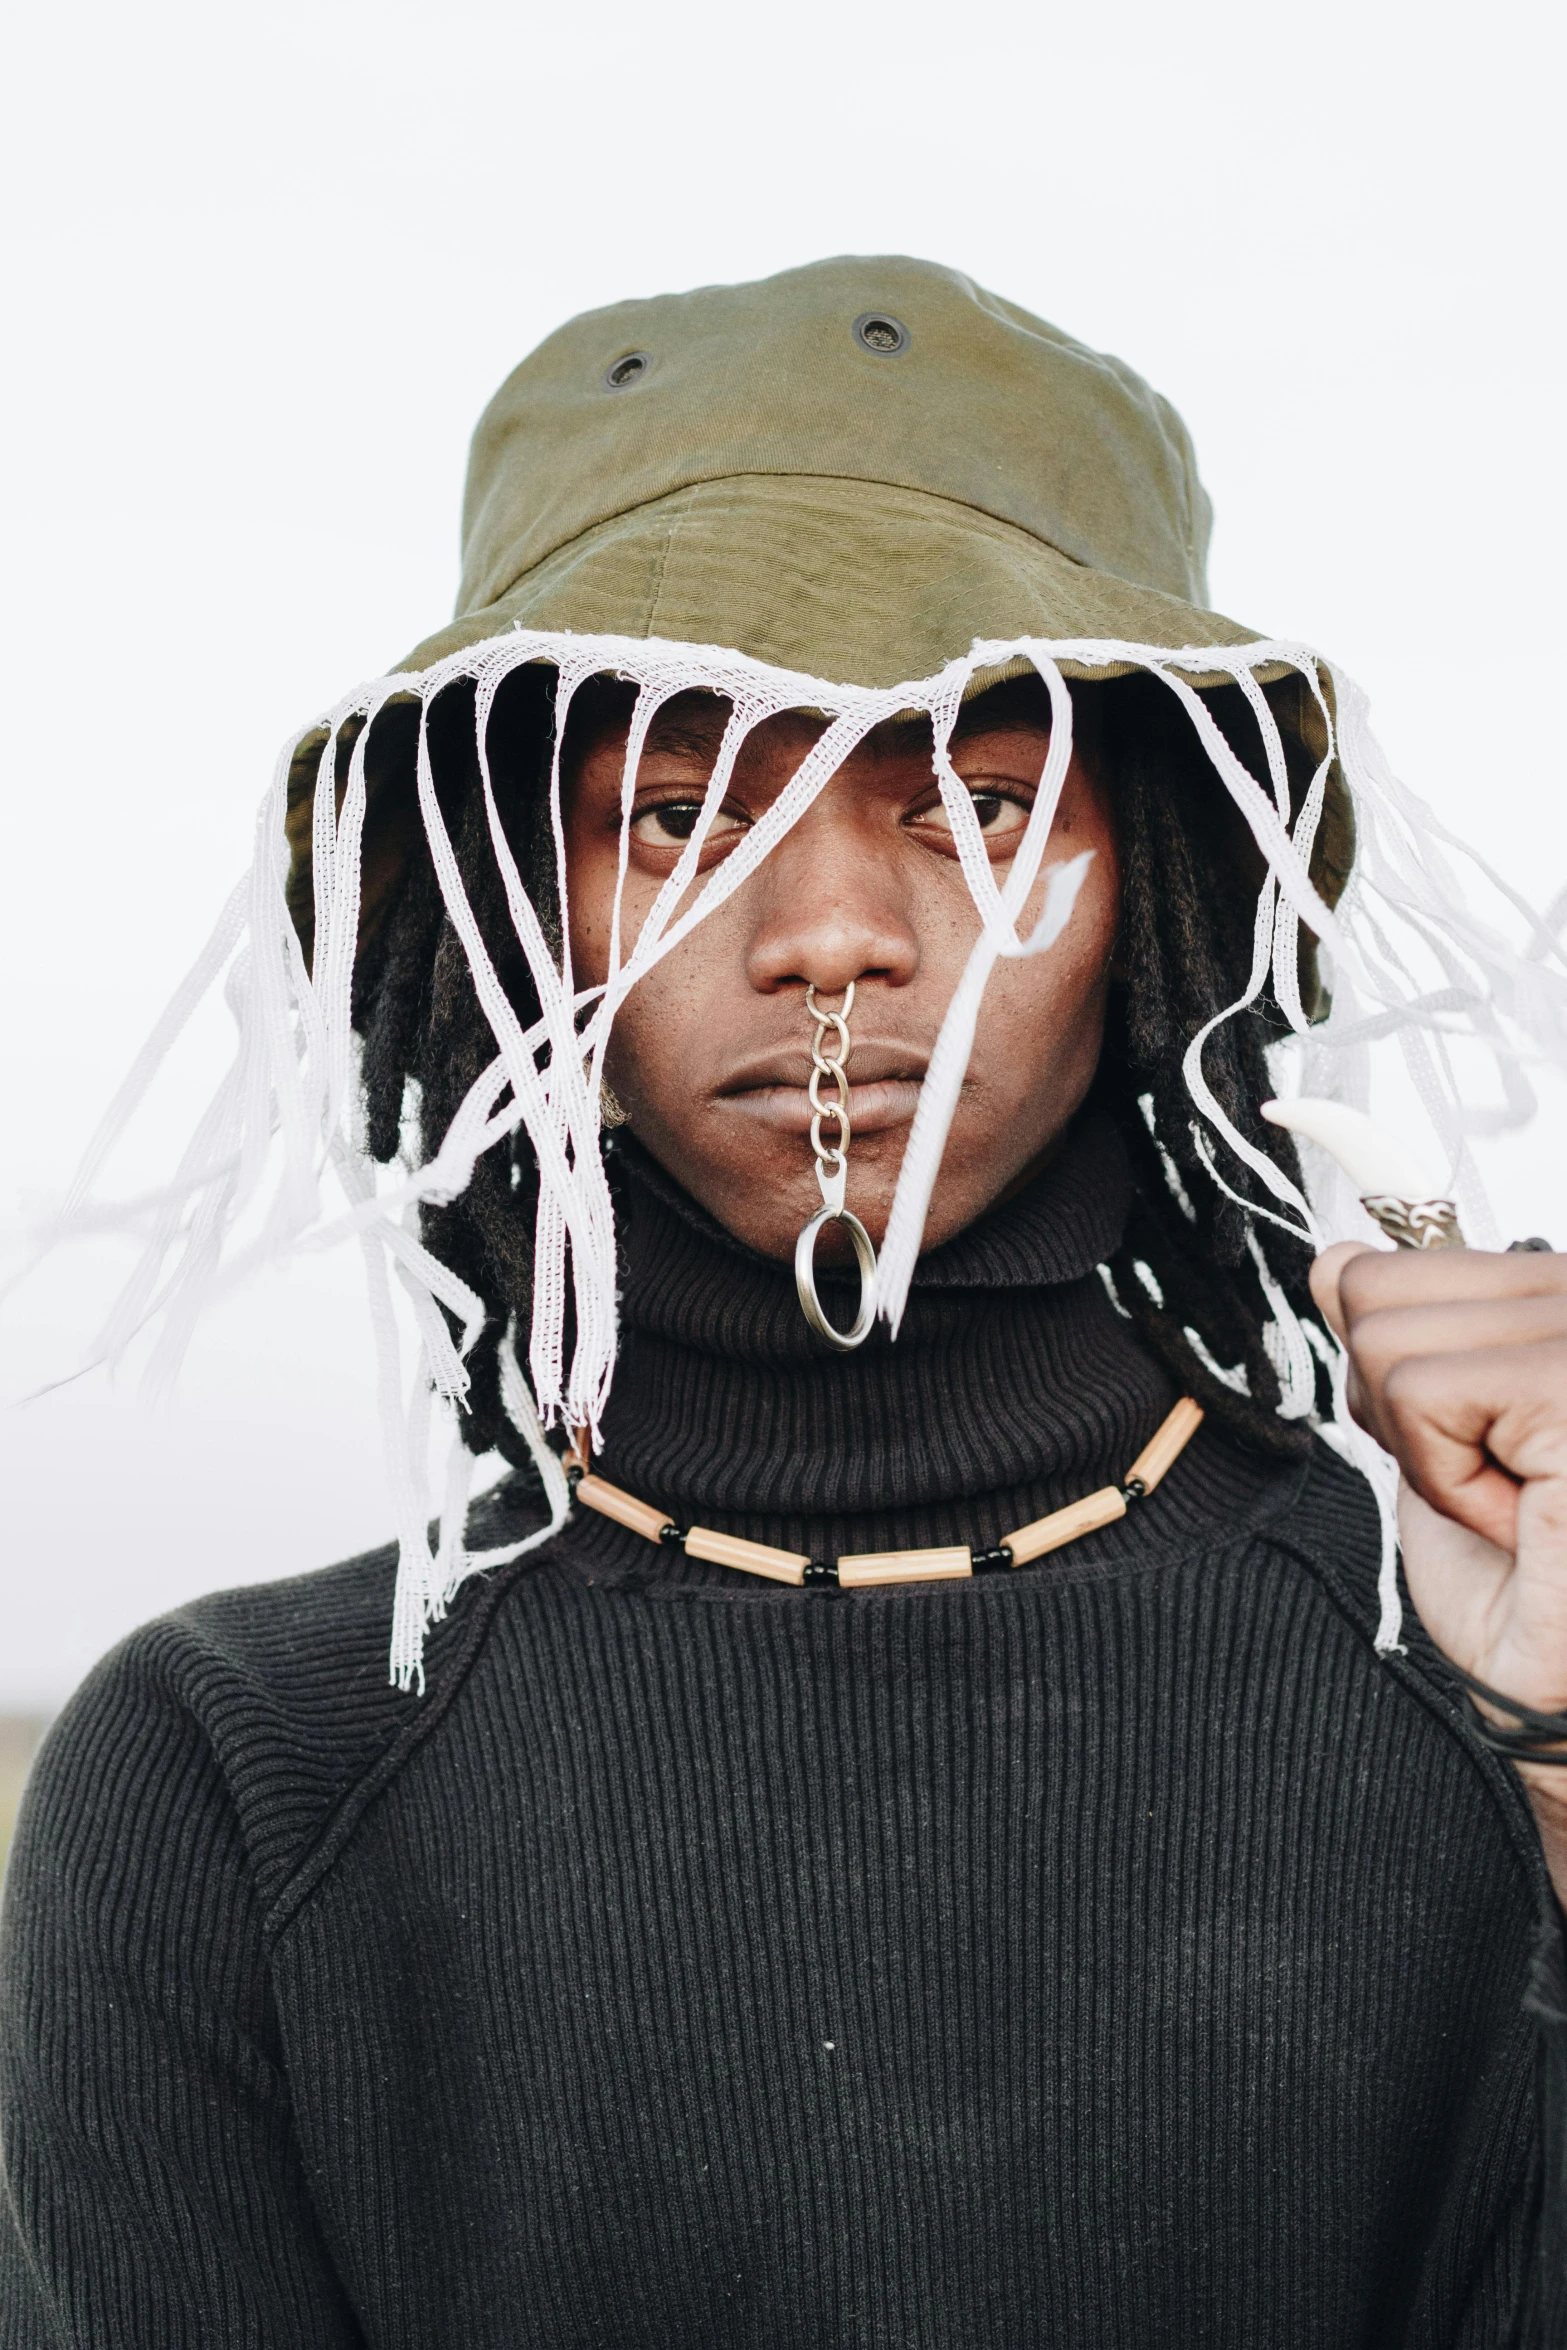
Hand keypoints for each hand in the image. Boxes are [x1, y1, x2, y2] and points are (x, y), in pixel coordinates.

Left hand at [1310, 1243, 1566, 1834]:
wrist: (1561, 1698)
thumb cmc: (1525, 1584)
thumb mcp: (1433, 1436)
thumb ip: (1395, 1337)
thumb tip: (1335, 1260)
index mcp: (1554, 1296)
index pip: (1391, 1264)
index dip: (1393, 1376)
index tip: (1471, 1447)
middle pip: (1372, 1290)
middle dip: (1398, 1411)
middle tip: (1491, 1483)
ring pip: (1382, 1339)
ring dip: (1425, 1450)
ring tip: (1511, 1501)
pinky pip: (1418, 1392)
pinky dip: (1443, 1474)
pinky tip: (1517, 1515)